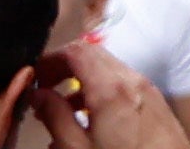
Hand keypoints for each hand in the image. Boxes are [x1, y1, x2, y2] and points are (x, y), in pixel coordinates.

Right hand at [34, 40, 189, 148]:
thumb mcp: (78, 147)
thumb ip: (55, 117)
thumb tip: (38, 95)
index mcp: (111, 89)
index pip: (77, 51)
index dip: (51, 58)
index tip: (35, 75)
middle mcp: (132, 80)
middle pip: (93, 54)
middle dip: (64, 67)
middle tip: (44, 88)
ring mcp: (147, 87)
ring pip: (108, 67)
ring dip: (81, 79)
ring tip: (60, 107)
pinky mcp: (154, 99)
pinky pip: (122, 82)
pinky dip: (100, 88)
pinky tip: (87, 115)